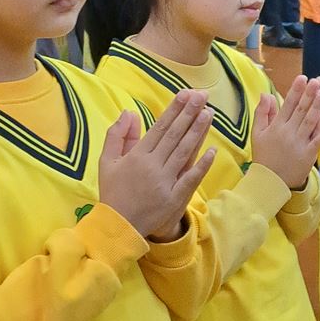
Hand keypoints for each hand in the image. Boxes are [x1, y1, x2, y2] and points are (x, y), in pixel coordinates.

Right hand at [99, 91, 215, 240]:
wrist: (118, 225)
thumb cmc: (113, 191)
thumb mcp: (107, 161)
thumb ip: (117, 135)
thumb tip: (129, 112)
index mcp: (136, 156)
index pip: (159, 127)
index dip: (174, 110)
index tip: (185, 94)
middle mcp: (152, 166)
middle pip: (174, 135)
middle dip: (189, 114)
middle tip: (202, 96)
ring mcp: (164, 182)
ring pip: (184, 152)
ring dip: (197, 132)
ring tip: (209, 114)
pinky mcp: (174, 198)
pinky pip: (190, 179)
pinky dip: (201, 165)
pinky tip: (212, 151)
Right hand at [251, 75, 319, 188]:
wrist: (270, 181)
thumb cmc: (264, 155)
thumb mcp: (257, 134)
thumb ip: (262, 113)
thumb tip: (266, 94)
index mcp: (276, 127)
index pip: (287, 105)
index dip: (295, 91)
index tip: (302, 78)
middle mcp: (288, 133)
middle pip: (300, 110)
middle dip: (309, 94)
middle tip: (316, 81)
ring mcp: (299, 144)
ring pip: (309, 122)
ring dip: (317, 107)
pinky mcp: (308, 154)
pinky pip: (318, 140)